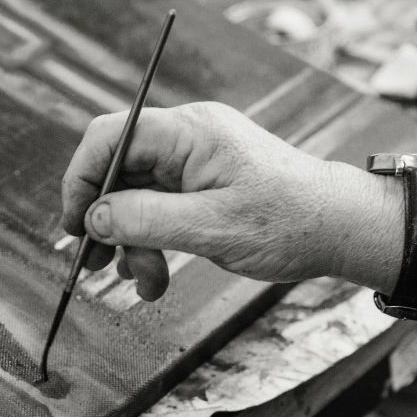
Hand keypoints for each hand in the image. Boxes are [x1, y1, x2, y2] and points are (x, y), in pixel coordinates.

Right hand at [60, 102, 401, 299]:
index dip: (82, 178)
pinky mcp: (200, 186)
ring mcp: (193, 163)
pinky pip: (158, 210)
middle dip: (106, 222)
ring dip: (131, 244)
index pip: (111, 136)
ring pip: (135, 198)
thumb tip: (92, 217)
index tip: (75, 225)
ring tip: (144, 283)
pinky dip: (151, 244)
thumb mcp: (211, 228)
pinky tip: (156, 276)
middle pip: (118, 171)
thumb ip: (146, 219)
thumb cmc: (290, 221)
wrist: (341, 229)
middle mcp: (186, 140)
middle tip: (95, 265)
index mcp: (189, 132)